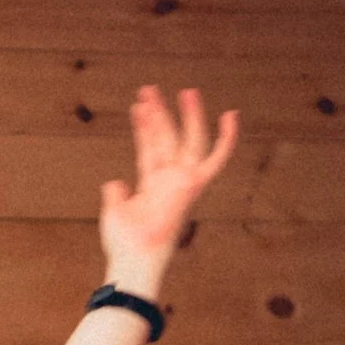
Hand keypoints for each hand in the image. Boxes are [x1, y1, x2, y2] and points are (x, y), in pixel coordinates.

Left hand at [100, 84, 237, 297]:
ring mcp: (181, 180)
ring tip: (158, 89)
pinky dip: (227, 139)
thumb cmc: (125, 243)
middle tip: (148, 88)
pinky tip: (231, 115)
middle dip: (159, 113)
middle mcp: (168, 178)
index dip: (144, 127)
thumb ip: (116, 194)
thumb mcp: (115, 212)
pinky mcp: (193, 184)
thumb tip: (113, 183)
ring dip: (171, 113)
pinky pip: (217, 159)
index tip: (140, 107)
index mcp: (152, 185)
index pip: (150, 149)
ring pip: (180, 138)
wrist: (134, 257)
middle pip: (164, 137)